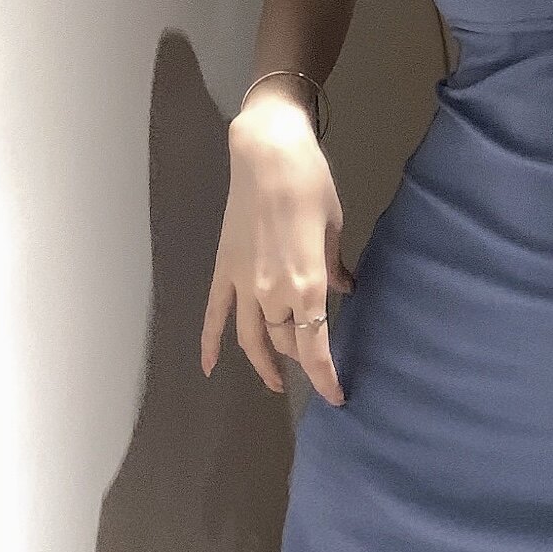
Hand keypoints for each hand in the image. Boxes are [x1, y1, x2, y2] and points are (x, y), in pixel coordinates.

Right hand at [201, 108, 355, 402]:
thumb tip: (342, 289)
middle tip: (316, 367)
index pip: (315, 347)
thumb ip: (334, 267)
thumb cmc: (311, 184)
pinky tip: (210, 367)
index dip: (325, 377)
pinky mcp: (224, 269)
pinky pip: (215, 313)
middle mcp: (271, 293)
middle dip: (302, 357)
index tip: (337, 397)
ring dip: (263, 362)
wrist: (267, 154)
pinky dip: (210, 342)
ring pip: (251, 337)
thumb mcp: (334, 227)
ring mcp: (242, 284)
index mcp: (306, 285)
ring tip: (276, 381)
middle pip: (285, 341)